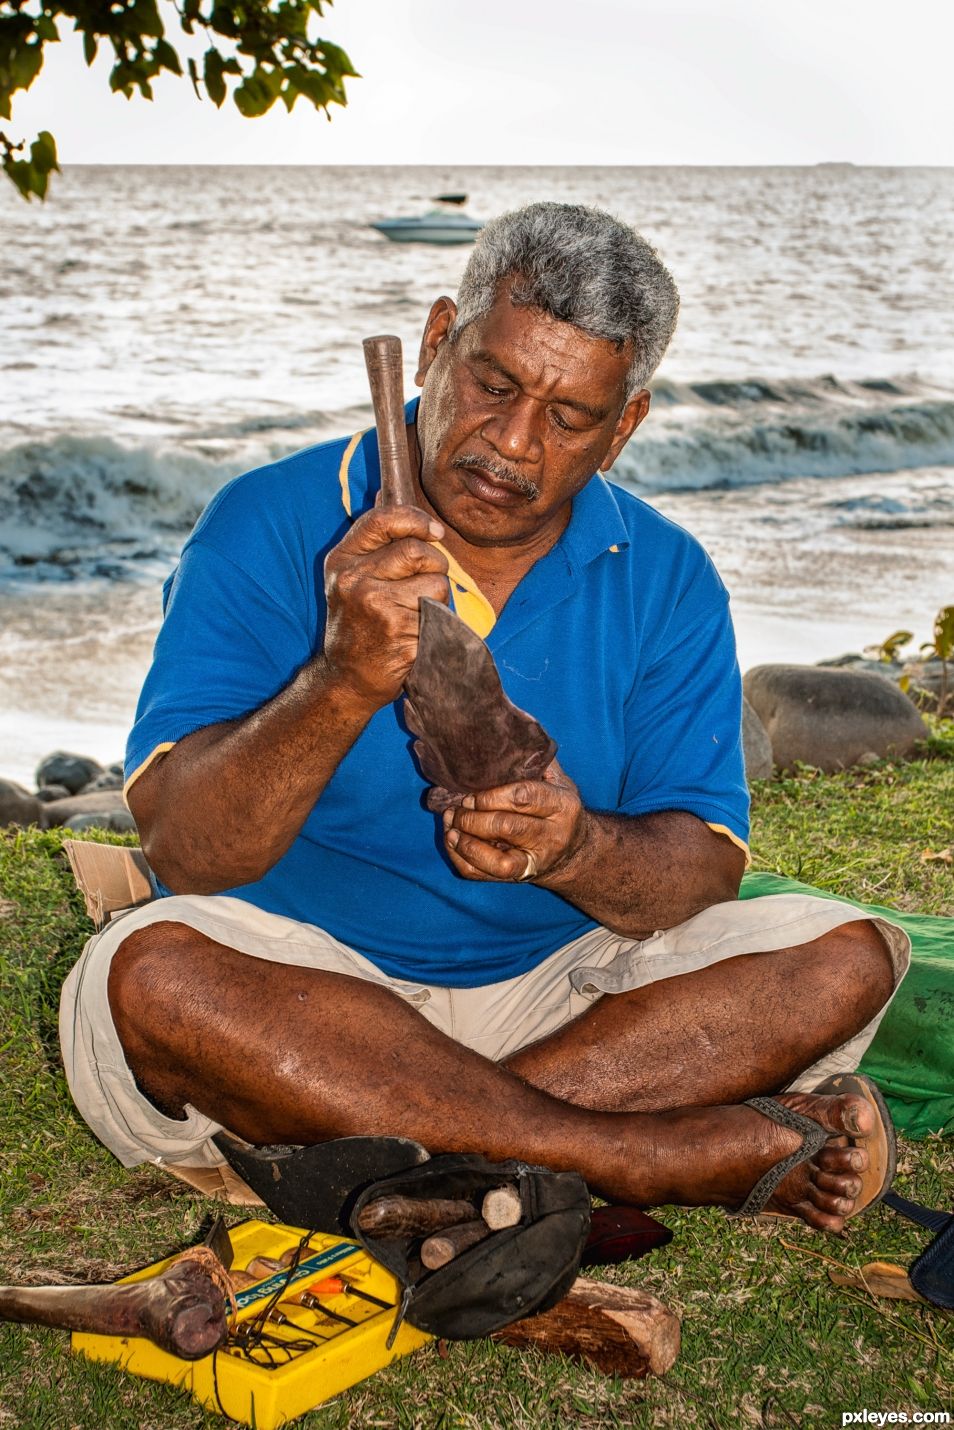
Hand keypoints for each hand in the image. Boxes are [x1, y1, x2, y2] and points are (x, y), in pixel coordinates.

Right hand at [322, 506, 448, 707]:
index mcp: (343, 559)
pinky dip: (436, 623)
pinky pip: (438, 613)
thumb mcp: (350, 576)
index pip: (384, 519)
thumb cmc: (357, 623)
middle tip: (421, 587)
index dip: (417, 520)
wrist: (346, 677)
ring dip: (436, 599)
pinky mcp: (396, 630)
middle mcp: (354, 579)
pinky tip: (414, 633)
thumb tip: (385, 491)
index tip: (435, 533)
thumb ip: (372, 538)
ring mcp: (374, 605)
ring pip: (435, 583)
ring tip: (415, 614)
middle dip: (433, 567)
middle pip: (419, 552)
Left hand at [442, 761, 587, 885]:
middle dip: (473, 817)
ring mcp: (536, 861)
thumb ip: (536, 760)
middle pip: (507, 827)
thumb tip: (506, 733)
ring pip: (497, 860)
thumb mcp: (558, 780)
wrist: (573, 850)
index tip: (471, 793)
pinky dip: (462, 858)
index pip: (524, 796)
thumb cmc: (557, 806)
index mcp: (563, 805)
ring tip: (451, 825)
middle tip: (457, 807)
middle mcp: (553, 836)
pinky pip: (485, 875)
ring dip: (467, 842)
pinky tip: (453, 840)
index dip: (491, 795)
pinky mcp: (519, 877)